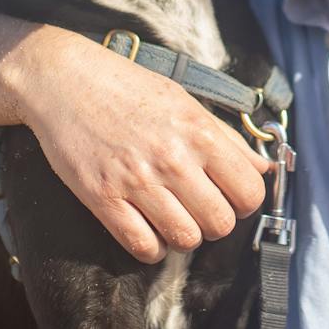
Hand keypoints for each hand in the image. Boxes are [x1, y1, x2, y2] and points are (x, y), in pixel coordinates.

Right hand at [4, 30, 274, 262]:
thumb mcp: (184, 102)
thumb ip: (226, 138)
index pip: (249, 191)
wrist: (64, 80)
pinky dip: (150, 247)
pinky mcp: (102, 197)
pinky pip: (142, 246)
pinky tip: (146, 229)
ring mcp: (136, 180)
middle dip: (215, 223)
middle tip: (199, 209)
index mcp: (199, 132)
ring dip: (183, 237)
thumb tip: (264, 168)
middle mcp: (172, 158)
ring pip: (185, 239)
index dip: (245, 201)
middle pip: (220, 223)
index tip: (230, 197)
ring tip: (172, 218)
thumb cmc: (127, 87)